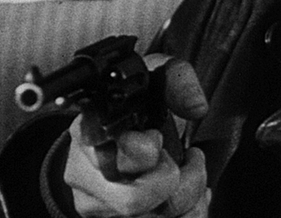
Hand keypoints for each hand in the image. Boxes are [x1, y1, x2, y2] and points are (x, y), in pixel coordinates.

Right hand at [64, 56, 209, 216]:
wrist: (116, 130)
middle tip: (183, 158)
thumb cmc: (137, 105)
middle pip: (134, 199)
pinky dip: (188, 213)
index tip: (156, 138)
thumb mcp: (155, 77)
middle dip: (176, 181)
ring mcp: (95, 205)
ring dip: (188, 199)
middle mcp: (84, 173)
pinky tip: (187, 194)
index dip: (140, 150)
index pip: (104, 154)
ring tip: (190, 174)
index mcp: (89, 132)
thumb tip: (196, 107)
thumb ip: (178, 81)